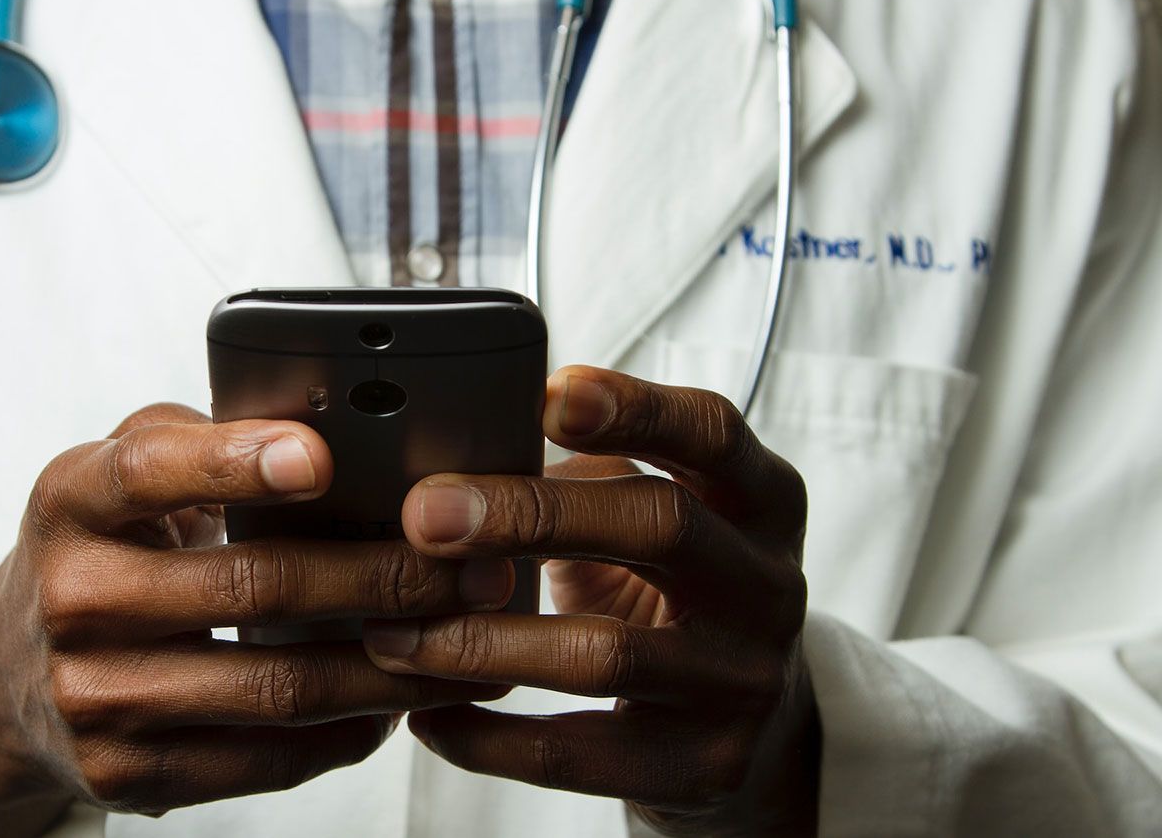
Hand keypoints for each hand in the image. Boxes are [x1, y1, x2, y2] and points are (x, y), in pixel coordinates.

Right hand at [0, 405, 514, 836]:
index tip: (321, 456)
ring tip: (469, 641)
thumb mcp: (113, 475)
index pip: (150, 472)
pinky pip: (266, 759)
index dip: (236, 462)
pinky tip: (398, 702)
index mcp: (71, 502)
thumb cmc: (95, 551)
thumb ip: (199, 441)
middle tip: (474, 567)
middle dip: (384, 576)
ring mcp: (97, 698)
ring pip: (278, 687)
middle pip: (253, 587)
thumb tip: (328, 428)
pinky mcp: (128, 774)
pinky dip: (347, 731)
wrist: (4, 677)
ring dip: (392, 666)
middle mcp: (74, 599)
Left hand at [362, 367, 818, 835]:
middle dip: (531, 513)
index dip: (635, 407)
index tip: (547, 393)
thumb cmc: (673, 592)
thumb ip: (588, 477)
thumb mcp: (656, 518)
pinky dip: (488, 737)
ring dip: (481, 640)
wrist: (755, 729)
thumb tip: (454, 455)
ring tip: (393, 633)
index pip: (712, 432)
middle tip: (425, 514)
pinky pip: (577, 755)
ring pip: (606, 653)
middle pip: (661, 526)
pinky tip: (428, 715)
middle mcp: (768, 585)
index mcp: (760, 500)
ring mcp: (744, 682)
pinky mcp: (705, 767)